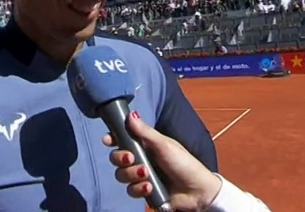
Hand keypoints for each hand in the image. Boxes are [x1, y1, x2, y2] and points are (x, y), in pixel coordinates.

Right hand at [102, 111, 222, 211]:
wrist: (197, 191)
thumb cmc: (184, 163)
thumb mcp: (164, 145)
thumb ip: (145, 132)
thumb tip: (130, 114)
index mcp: (144, 144)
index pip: (122, 139)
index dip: (112, 139)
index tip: (108, 140)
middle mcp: (140, 159)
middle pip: (116, 158)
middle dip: (121, 158)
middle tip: (131, 158)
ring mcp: (140, 176)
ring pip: (122, 175)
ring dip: (132, 175)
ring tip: (147, 175)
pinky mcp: (143, 191)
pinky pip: (131, 190)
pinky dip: (139, 189)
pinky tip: (150, 187)